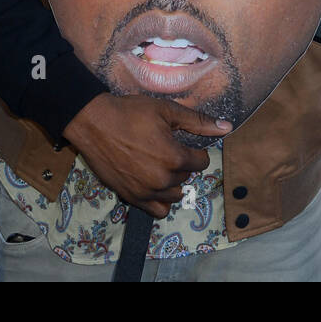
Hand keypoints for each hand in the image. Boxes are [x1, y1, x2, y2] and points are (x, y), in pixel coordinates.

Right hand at [62, 93, 232, 217]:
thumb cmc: (131, 113)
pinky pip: (157, 210)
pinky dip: (160, 200)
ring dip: (172, 182)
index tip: (184, 142)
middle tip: (167, 149)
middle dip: (182, 164)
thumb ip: (198, 121)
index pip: (201, 162)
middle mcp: (162, 180)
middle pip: (187, 178)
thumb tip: (227, 127)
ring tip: (160, 165)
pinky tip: (153, 183)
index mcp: (174, 158)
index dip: (195, 151)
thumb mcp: (167, 111)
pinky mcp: (131, 197)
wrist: (94, 123)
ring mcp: (145, 192)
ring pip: (174, 195)